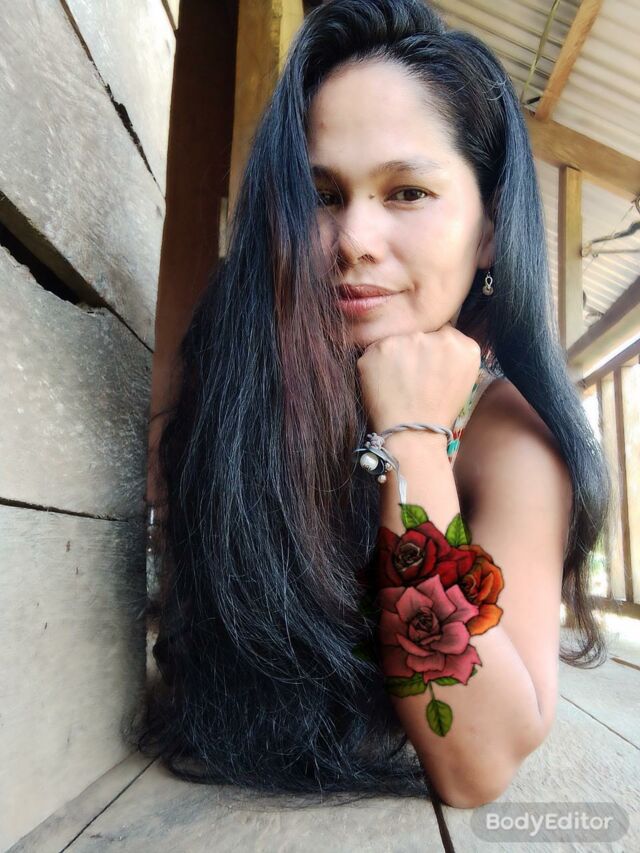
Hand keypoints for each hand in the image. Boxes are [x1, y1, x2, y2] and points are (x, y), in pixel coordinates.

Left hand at [356, 322, 481, 433]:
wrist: (412, 434)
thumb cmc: (436, 412)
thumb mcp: (462, 380)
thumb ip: (453, 354)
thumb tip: (437, 338)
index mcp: (463, 345)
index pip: (441, 334)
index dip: (431, 353)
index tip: (427, 371)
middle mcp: (438, 337)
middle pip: (418, 334)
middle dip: (413, 352)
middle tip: (411, 381)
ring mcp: (409, 340)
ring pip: (396, 341)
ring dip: (393, 357)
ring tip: (397, 385)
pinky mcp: (381, 347)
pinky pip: (375, 351)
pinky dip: (375, 365)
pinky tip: (383, 384)